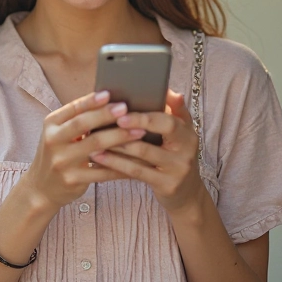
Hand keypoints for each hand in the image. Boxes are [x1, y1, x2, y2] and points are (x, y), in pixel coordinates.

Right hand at [19, 91, 146, 213]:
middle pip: (83, 124)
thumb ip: (76, 120)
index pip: (72, 109)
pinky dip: (122, 166)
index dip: (91, 101)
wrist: (41, 189)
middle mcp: (53, 140)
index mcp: (51, 124)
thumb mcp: (58, 134)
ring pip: (96, 146)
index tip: (109, 94)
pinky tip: (137, 161)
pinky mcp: (73, 179)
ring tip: (140, 131)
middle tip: (127, 109)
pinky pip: (103, 171)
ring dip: (120, 137)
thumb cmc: (57, 154)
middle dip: (107, 115)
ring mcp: (62, 161)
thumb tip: (107, 100)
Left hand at [91, 89, 203, 212]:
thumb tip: (167, 90)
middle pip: (153, 142)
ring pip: (141, 157)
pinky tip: (99, 157)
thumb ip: (175, 110)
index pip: (167, 122)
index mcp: (188, 134)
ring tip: (93, 140)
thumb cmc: (176, 154)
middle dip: (126, 133)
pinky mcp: (166, 185)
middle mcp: (185, 152)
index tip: (121, 113)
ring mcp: (176, 171)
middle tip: (102, 127)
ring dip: (115, 148)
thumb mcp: (182, 132)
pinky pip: (136, 172)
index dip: (144, 118)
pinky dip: (116, 164)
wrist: (187, 192)